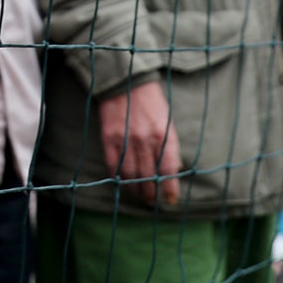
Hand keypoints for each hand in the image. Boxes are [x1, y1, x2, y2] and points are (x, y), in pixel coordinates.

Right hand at [98, 78, 181, 206]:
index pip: (168, 169)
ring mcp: (125, 139)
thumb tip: (172, 170)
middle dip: (151, 192)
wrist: (127, 81)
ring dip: (135, 189)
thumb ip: (169, 145)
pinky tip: (124, 183)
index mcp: (164, 134)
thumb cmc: (152, 102)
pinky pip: (114, 165)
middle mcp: (145, 139)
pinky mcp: (109, 138)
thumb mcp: (167, 121)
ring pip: (131, 174)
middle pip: (149, 176)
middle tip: (152, 200)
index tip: (170, 199)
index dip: (170, 188)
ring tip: (138, 194)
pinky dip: (119, 178)